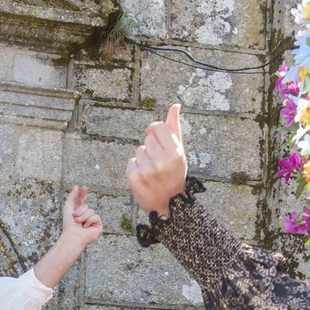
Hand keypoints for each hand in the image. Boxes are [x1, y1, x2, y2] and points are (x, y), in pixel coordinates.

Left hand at [60, 185, 102, 248]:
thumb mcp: (68, 208)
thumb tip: (76, 186)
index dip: (82, 194)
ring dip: (83, 216)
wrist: (73, 236)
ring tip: (79, 223)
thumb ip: (72, 197)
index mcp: (77, 213)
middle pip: (86, 206)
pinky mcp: (98, 226)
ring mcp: (92, 221)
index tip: (84, 187)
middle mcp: (85, 217)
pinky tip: (86, 227)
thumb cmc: (69, 225)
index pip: (81, 201)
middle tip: (75, 218)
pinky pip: (96, 217)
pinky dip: (90, 221)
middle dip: (80, 210)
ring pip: (91, 211)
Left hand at [126, 103, 187, 217]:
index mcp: (175, 152)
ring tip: (153, 172)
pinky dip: (135, 169)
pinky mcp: (135, 179)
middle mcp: (162, 161)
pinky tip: (145, 178)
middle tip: (159, 163)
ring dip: (143, 160)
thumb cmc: (175, 174)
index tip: (156, 139)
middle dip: (151, 149)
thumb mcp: (179, 151)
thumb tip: (175, 105)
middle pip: (147, 140)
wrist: (171, 204)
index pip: (157, 127)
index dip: (154, 132)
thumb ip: (174, 128)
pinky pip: (130, 163)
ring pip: (138, 151)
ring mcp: (147, 171)